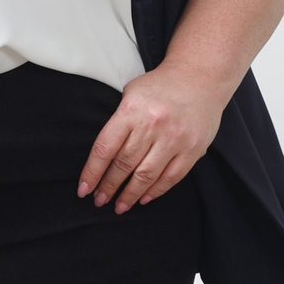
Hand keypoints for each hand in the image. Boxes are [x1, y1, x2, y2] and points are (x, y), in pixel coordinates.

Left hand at [77, 66, 228, 213]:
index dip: (92, 173)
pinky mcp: (193, 149)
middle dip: (108, 187)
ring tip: (119, 206)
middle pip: (124, 165)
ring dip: (130, 195)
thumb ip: (118, 123)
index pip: (105, 148)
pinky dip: (155, 191)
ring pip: (146, 175)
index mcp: (132, 111)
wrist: (200, 77)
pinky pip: (171, 177)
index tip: (84, 190)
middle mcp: (153, 125)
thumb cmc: (160, 87)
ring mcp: (175, 139)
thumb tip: (102, 157)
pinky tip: (143, 198)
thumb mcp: (131, 94)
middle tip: (99, 201)